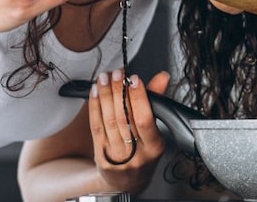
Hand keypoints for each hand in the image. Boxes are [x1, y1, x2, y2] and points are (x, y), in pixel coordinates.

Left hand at [89, 69, 170, 191]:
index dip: (139, 97)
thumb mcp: (155, 132)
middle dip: (119, 92)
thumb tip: (161, 77)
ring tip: (105, 79)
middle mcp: (136, 154)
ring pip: (109, 121)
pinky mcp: (101, 156)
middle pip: (124, 118)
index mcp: (154, 147)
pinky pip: (96, 127)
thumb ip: (155, 102)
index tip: (134, 79)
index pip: (145, 119)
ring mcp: (117, 157)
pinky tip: (95, 93)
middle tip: (117, 74)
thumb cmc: (143, 153)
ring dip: (105, 96)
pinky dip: (95, 107)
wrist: (126, 181)